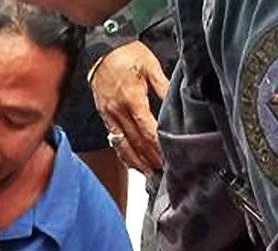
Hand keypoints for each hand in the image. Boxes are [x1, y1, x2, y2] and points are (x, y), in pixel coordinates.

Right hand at [91, 40, 169, 174]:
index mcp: (132, 100)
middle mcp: (118, 112)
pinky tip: (133, 163)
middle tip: (164, 172)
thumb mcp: (150, 66)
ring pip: (123, 146)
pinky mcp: (104, 117)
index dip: (158, 147)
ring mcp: (109, 116)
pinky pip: (114, 141)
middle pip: (136, 143)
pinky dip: (124, 154)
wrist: (101, 49)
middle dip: (150, 159)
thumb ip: (163, 87)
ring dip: (137, 162)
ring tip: (149, 174)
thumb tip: (176, 104)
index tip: (170, 158)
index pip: (147, 131)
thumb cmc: (127, 54)